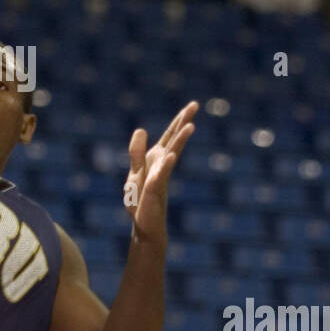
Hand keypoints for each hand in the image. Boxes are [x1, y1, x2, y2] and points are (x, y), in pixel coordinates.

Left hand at [123, 101, 198, 244]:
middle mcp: (162, 164)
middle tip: (195, 105)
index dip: (180, 120)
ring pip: (171, 155)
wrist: (144, 225)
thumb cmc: (141, 200)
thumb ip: (136, 152)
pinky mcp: (154, 190)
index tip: (193, 106)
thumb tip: (141, 129)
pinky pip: (160, 175)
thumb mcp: (135, 171)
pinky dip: (165, 165)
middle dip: (183, 123)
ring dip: (180, 141)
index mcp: (156, 158)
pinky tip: (171, 156)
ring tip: (190, 127)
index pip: (170, 135)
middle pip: (174, 140)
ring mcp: (160, 176)